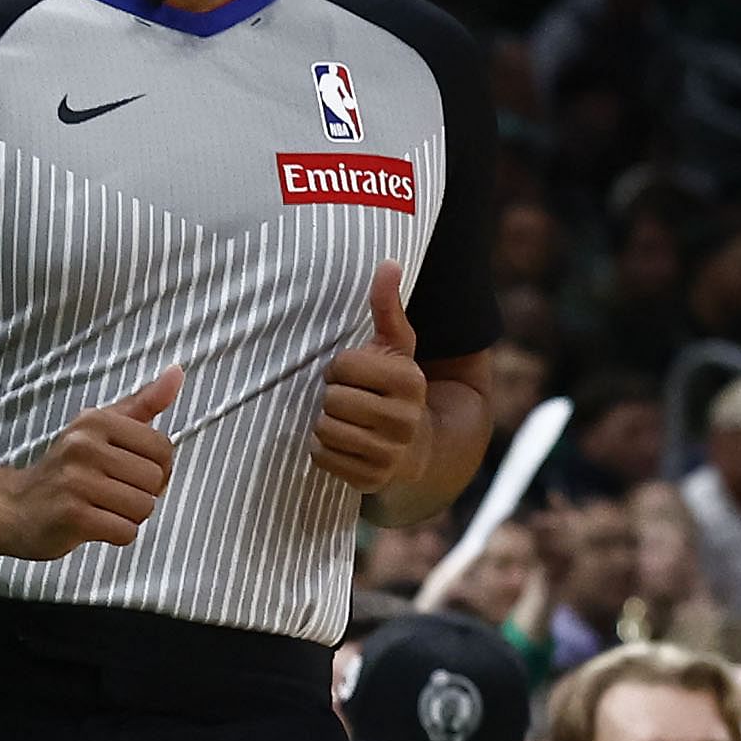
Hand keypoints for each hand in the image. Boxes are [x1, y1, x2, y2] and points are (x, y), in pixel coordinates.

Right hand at [0, 366, 181, 559]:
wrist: (13, 506)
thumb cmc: (70, 467)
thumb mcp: (102, 428)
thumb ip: (143, 403)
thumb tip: (178, 372)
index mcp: (95, 421)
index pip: (163, 449)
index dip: (155, 467)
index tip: (125, 470)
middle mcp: (82, 446)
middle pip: (155, 480)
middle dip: (141, 493)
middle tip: (108, 492)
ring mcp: (74, 481)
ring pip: (143, 507)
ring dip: (128, 515)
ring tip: (99, 506)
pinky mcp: (71, 516)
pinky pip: (126, 532)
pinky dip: (116, 534)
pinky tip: (91, 524)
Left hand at [308, 265, 425, 494]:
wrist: (417, 448)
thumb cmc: (394, 390)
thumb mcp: (396, 349)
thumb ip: (388, 308)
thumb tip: (389, 262)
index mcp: (409, 382)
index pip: (342, 368)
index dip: (341, 370)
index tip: (355, 376)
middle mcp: (405, 419)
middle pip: (332, 400)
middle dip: (334, 398)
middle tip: (350, 401)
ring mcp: (391, 452)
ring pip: (325, 429)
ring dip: (327, 424)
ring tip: (346, 422)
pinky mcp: (372, 478)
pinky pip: (323, 457)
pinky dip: (325, 451)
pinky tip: (345, 445)